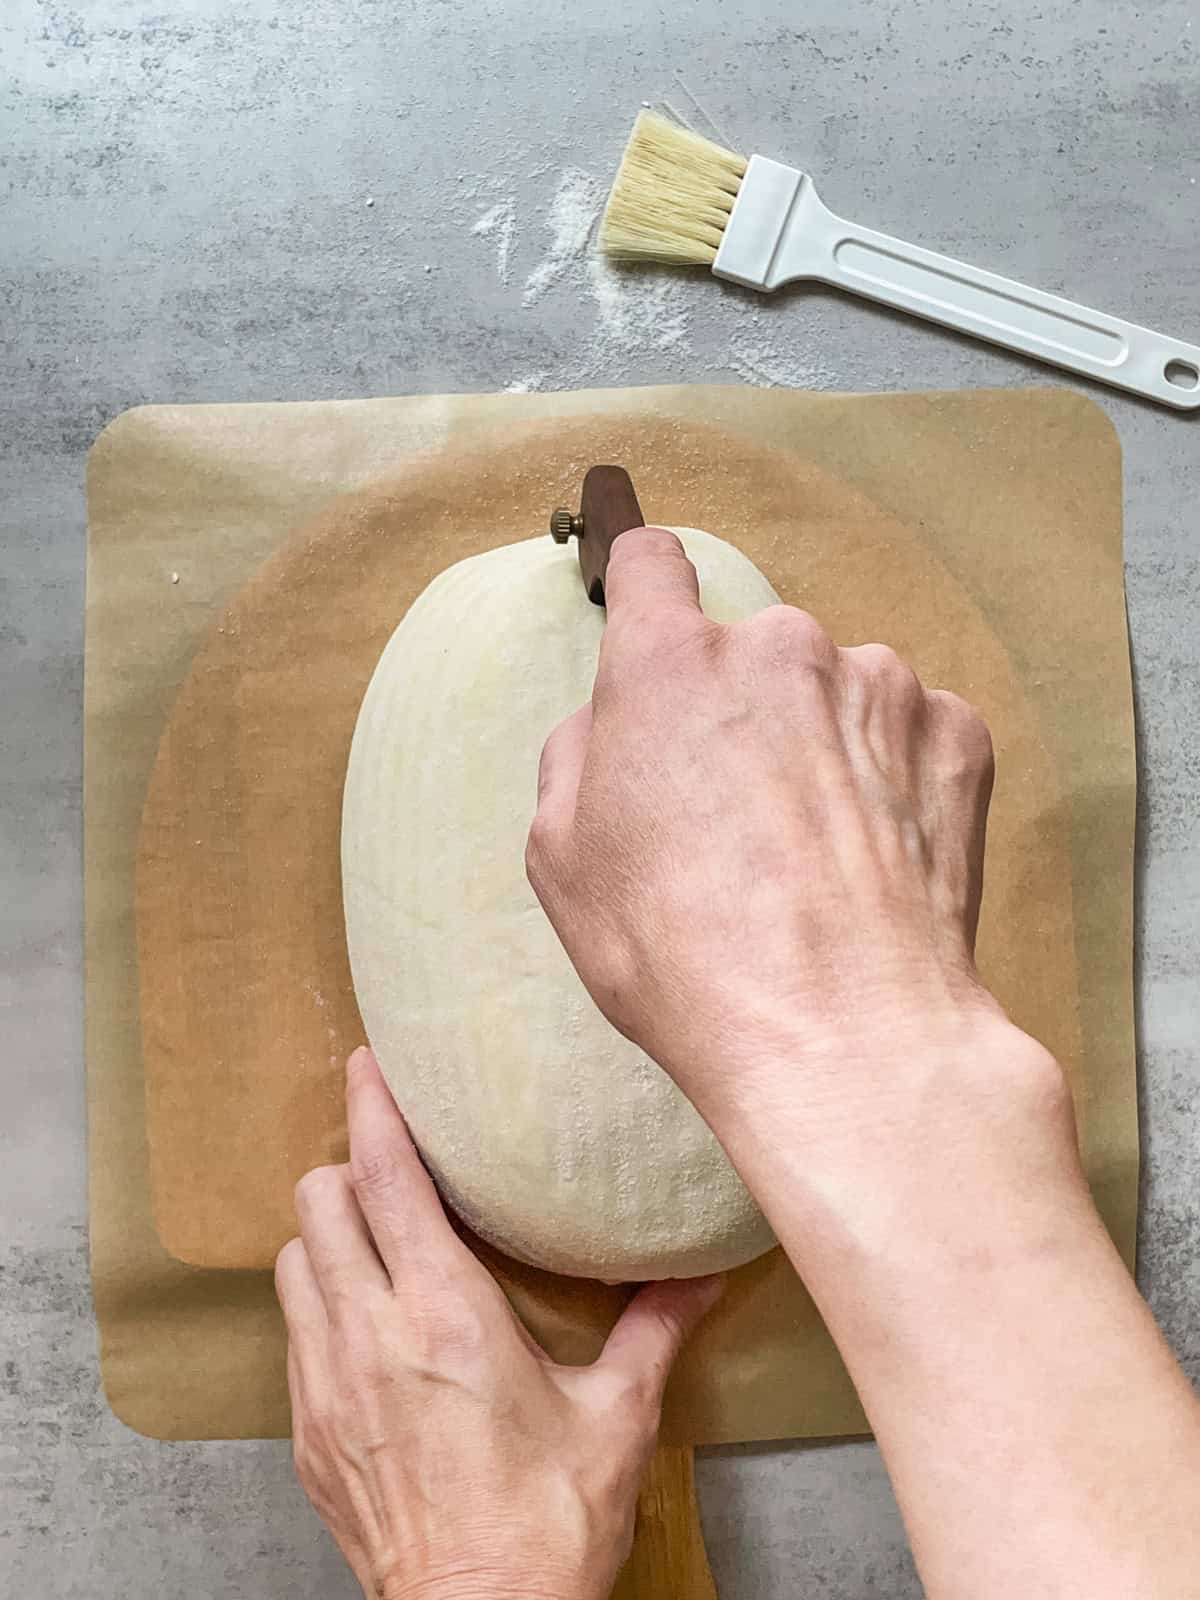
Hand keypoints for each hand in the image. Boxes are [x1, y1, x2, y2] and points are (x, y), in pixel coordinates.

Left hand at [276, 1047, 721, 1599]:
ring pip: (294, 1263)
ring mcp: (327, 1388)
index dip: (372, 1109)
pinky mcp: (308, 1435)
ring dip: (328, 1237)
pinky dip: (319, 1305)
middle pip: (319, 1202)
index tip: (369, 1065)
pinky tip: (366, 1325)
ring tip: (374, 1241)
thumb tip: (702, 1276)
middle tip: (389, 1166)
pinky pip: (293, 1334)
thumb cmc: (545, 1528)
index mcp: (446, 1315)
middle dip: (347, 1169)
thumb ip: (655, 1331)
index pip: (386, 1179)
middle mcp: (371, 1337)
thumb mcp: (616, 1418)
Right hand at [526, 526, 1007, 1142]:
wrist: (841, 1036)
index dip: (645, 587)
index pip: (651, 565)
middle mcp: (779, 649)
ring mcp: (879, 685)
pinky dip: (893, 775)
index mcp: (669, 667)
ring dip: (822, 742)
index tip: (655, 610)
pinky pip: (910, 730)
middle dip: (739, 711)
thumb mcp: (562, 863)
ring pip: (835, 691)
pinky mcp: (954, 734)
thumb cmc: (683, 957)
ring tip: (814, 853)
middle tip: (738, 816)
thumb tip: (613, 725)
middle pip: (751, 652)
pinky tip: (874, 856)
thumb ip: (578, 756)